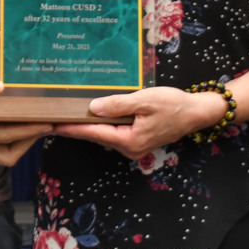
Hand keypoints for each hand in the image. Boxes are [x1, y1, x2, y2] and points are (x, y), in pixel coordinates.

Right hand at [0, 75, 50, 165]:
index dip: (28, 130)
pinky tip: (16, 118)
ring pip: (2, 152)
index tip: (47, 121)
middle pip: (8, 155)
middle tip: (44, 125)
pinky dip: (8, 136)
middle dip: (28, 142)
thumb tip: (1, 87)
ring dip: (20, 140)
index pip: (6, 137)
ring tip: (35, 122)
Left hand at [53, 87, 224, 159]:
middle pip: (96, 136)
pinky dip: (100, 124)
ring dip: (87, 126)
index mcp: (129, 141)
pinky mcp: (137, 140)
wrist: (196, 112)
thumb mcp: (144, 100)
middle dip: (75, 127)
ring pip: (104, 135)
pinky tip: (91, 115)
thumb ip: (117, 105)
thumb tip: (92, 108)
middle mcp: (129, 148)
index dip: (72, 128)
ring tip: (66, 115)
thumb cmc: (172, 104)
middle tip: (53, 118)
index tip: (52, 125)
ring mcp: (133, 146)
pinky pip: (114, 132)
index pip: (93, 133)